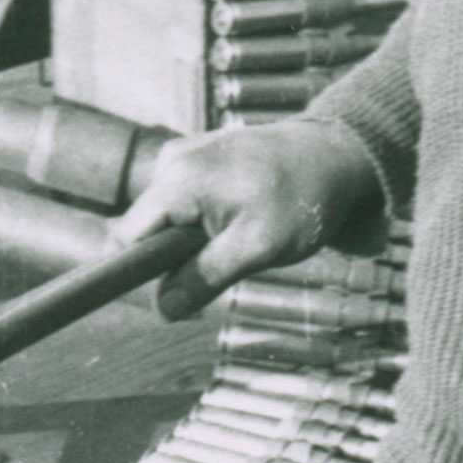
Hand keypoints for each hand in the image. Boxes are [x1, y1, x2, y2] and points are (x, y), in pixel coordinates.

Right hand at [108, 120, 382, 318]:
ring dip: (191, 240)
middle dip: (171, 258)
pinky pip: (182, 200)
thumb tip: (164, 309)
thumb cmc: (302, 199)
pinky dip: (202, 219)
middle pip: (145, 228)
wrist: (335, 155)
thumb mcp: (257, 248)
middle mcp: (171, 161)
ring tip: (238, 237)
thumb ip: (205, 277)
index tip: (163, 294)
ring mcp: (183, 154)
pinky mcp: (197, 156)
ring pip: (165, 217)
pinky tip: (239, 218)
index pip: (126, 236)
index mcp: (178, 180)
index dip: (136, 272)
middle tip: (222, 266)